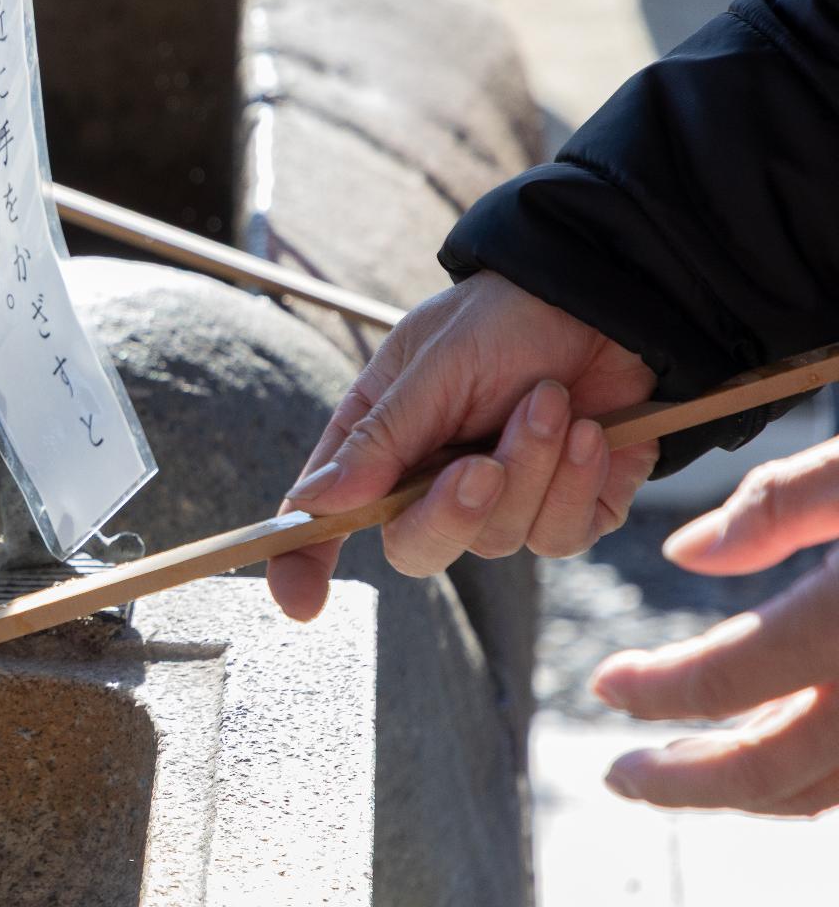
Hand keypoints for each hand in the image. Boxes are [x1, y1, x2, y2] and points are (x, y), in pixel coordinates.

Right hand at [266, 271, 658, 620]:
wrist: (603, 303)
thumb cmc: (502, 321)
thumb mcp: (432, 366)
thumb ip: (380, 438)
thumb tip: (314, 502)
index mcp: (379, 447)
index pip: (325, 519)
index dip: (303, 565)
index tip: (302, 602)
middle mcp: (430, 486)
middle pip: (416, 550)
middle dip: (451, 515)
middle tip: (481, 464)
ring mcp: (501, 506)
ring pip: (500, 539)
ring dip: (532, 467)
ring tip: (551, 399)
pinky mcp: (567, 512)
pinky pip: (562, 536)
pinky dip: (578, 480)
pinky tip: (590, 431)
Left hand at [595, 436, 838, 814]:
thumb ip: (779, 505)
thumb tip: (684, 552)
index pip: (720, 682)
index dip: (651, 692)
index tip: (603, 684)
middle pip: (767, 771)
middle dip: (684, 782)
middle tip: (619, 778)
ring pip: (830, 794)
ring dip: (749, 793)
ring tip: (685, 777)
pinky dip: (821, 785)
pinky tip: (785, 763)